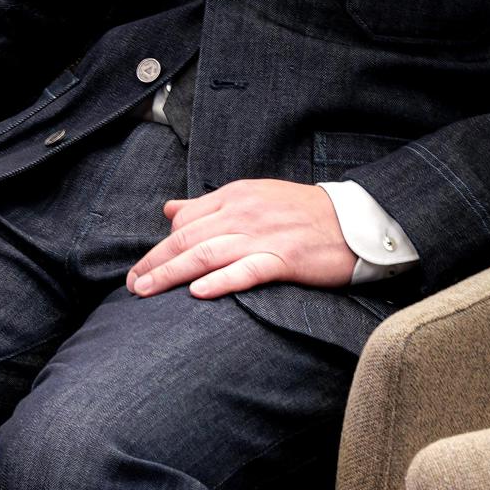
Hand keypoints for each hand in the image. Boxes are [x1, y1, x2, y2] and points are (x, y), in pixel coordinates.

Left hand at [126, 180, 357, 298]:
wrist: (357, 221)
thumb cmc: (301, 214)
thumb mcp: (252, 198)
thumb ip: (209, 206)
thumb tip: (170, 210)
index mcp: (235, 196)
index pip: (185, 223)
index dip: (158, 248)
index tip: (139, 270)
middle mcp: (244, 213)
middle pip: (188, 239)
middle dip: (154, 263)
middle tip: (132, 286)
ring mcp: (264, 236)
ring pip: (207, 254)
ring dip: (171, 274)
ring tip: (146, 292)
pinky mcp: (285, 258)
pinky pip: (246, 270)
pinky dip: (220, 281)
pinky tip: (197, 293)